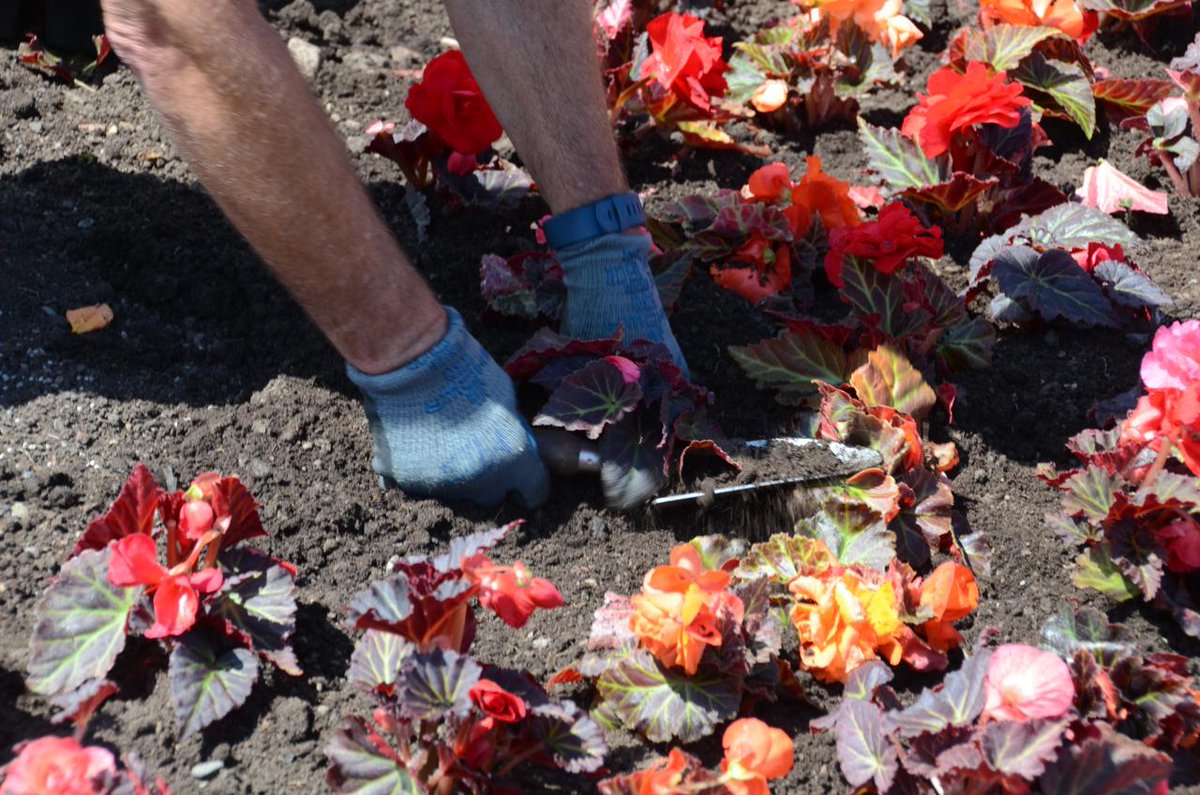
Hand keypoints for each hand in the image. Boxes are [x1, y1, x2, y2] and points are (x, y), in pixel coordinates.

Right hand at [347, 307, 549, 506]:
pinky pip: (421, 484)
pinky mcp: (407, 480)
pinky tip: (420, 443)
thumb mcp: (507, 400)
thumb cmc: (466, 371)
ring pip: (456, 493)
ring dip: (456, 476)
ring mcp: (441, 485)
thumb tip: (515, 446)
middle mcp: (479, 481)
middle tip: (480, 452)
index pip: (534, 492)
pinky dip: (424, 469)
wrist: (412, 364)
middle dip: (491, 480)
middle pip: (493, 497)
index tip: (522, 475)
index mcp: (513, 459)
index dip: (529, 483)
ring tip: (445, 442)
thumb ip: (513, 432)